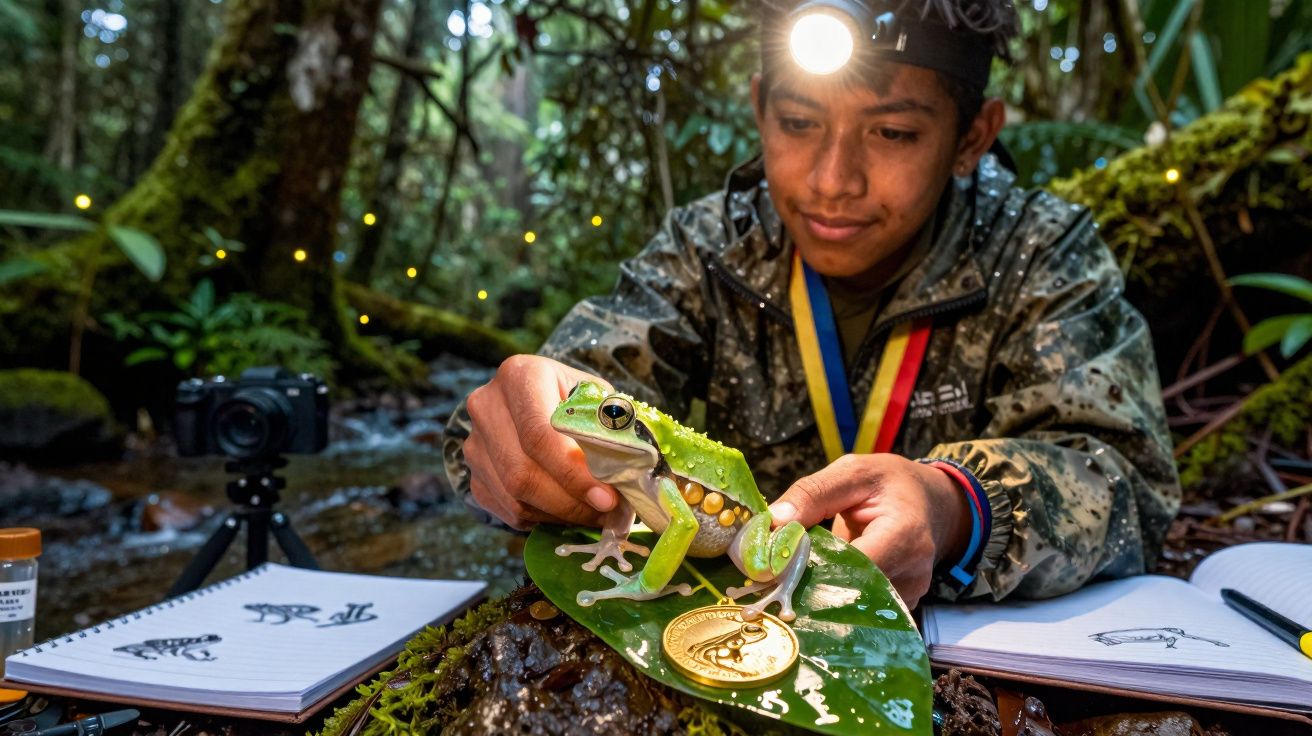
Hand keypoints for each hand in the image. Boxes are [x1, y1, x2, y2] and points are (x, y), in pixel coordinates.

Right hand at [463, 354, 619, 529]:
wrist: (538, 399)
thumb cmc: (575, 399)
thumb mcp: (598, 399)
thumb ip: (612, 429)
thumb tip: (631, 474)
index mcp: (520, 376)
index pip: (539, 434)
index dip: (573, 473)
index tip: (607, 499)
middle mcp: (487, 406)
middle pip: (522, 472)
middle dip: (571, 501)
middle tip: (608, 513)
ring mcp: (474, 443)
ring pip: (514, 496)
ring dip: (560, 514)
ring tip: (595, 514)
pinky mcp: (473, 474)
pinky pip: (508, 509)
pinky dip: (544, 518)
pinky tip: (569, 510)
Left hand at [768, 453, 970, 607]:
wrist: (930, 503)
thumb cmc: (890, 484)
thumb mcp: (853, 472)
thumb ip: (812, 493)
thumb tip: (773, 522)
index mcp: (905, 534)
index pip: (853, 564)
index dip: (812, 567)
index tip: (775, 564)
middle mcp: (913, 572)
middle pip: (851, 592)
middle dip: (810, 585)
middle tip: (773, 579)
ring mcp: (910, 594)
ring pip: (854, 606)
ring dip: (820, 594)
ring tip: (794, 579)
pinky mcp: (900, 606)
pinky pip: (861, 609)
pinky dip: (836, 598)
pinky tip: (818, 584)